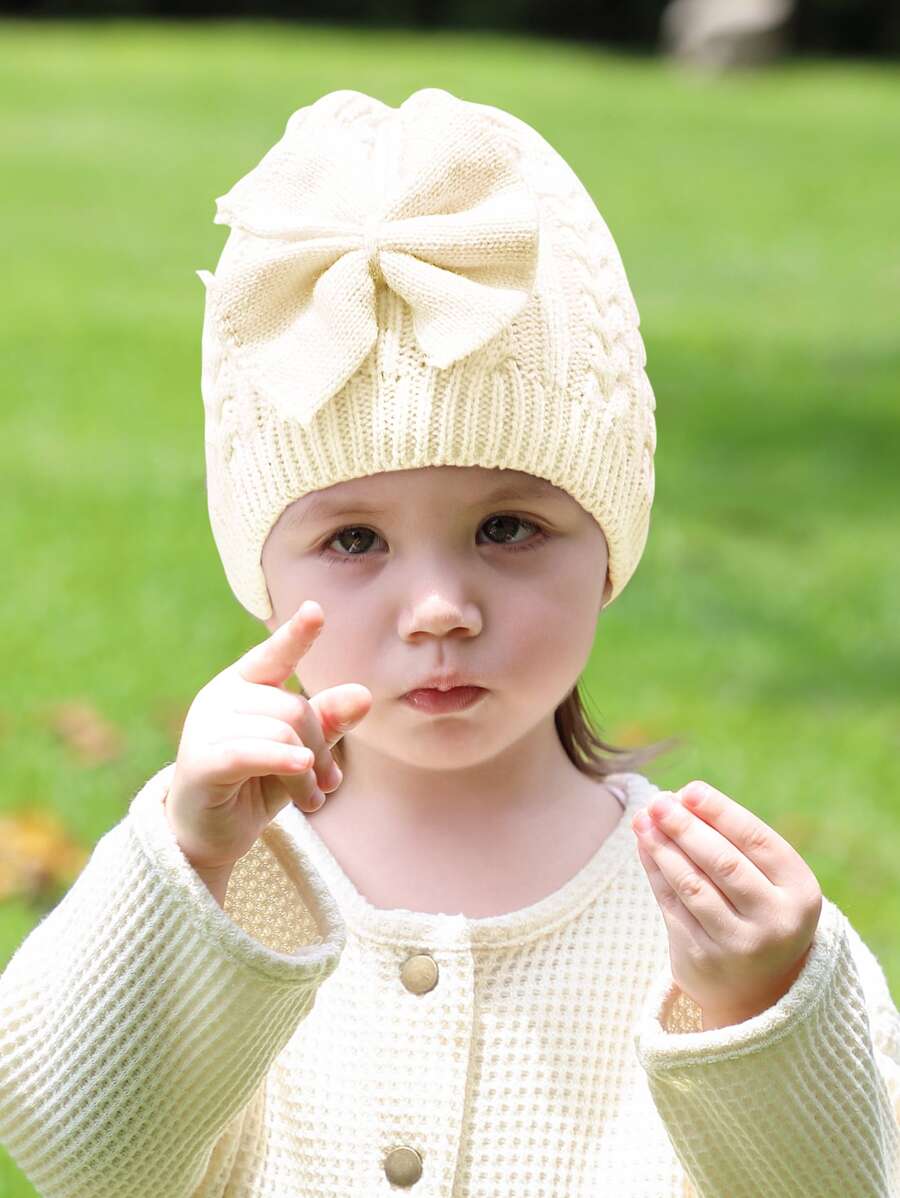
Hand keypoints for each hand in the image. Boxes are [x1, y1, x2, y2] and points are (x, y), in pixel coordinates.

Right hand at [165, 598, 371, 873]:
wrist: (208, 835)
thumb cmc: (255, 784)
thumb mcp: (299, 752)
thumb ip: (327, 722)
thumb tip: (363, 694)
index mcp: (245, 684)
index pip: (274, 654)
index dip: (297, 635)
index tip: (316, 611)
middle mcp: (222, 696)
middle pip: (293, 707)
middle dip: (321, 747)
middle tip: (330, 784)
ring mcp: (205, 725)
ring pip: (280, 732)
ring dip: (307, 772)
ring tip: (313, 799)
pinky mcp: (199, 760)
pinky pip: (250, 752)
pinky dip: (282, 761)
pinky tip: (303, 770)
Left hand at [632, 780, 822, 1029]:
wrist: (759, 988)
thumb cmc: (760, 909)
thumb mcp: (767, 878)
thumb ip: (731, 840)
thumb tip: (677, 798)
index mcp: (800, 892)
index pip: (756, 840)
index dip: (720, 811)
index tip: (689, 789)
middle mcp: (775, 922)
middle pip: (722, 863)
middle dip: (685, 827)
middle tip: (659, 801)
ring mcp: (739, 945)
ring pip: (692, 885)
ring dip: (663, 847)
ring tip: (644, 819)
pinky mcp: (703, 959)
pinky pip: (671, 905)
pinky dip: (655, 871)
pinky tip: (644, 845)